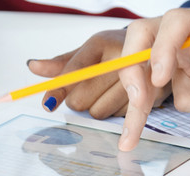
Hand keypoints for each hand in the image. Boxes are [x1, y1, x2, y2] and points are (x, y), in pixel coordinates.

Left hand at [28, 29, 170, 117]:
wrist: (156, 49)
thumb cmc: (114, 51)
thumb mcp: (88, 52)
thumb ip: (61, 63)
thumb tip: (33, 66)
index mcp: (100, 42)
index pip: (74, 70)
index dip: (59, 90)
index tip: (48, 104)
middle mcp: (119, 56)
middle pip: (81, 98)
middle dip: (78, 100)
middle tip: (88, 90)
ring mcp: (138, 76)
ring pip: (97, 112)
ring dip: (96, 107)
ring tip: (106, 91)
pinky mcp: (151, 95)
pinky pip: (116, 117)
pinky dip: (113, 112)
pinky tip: (120, 97)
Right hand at [117, 5, 189, 150]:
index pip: (172, 24)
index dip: (160, 49)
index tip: (160, 79)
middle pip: (144, 45)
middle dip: (133, 76)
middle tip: (137, 104)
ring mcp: (188, 55)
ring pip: (152, 77)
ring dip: (141, 109)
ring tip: (132, 138)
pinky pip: (182, 95)